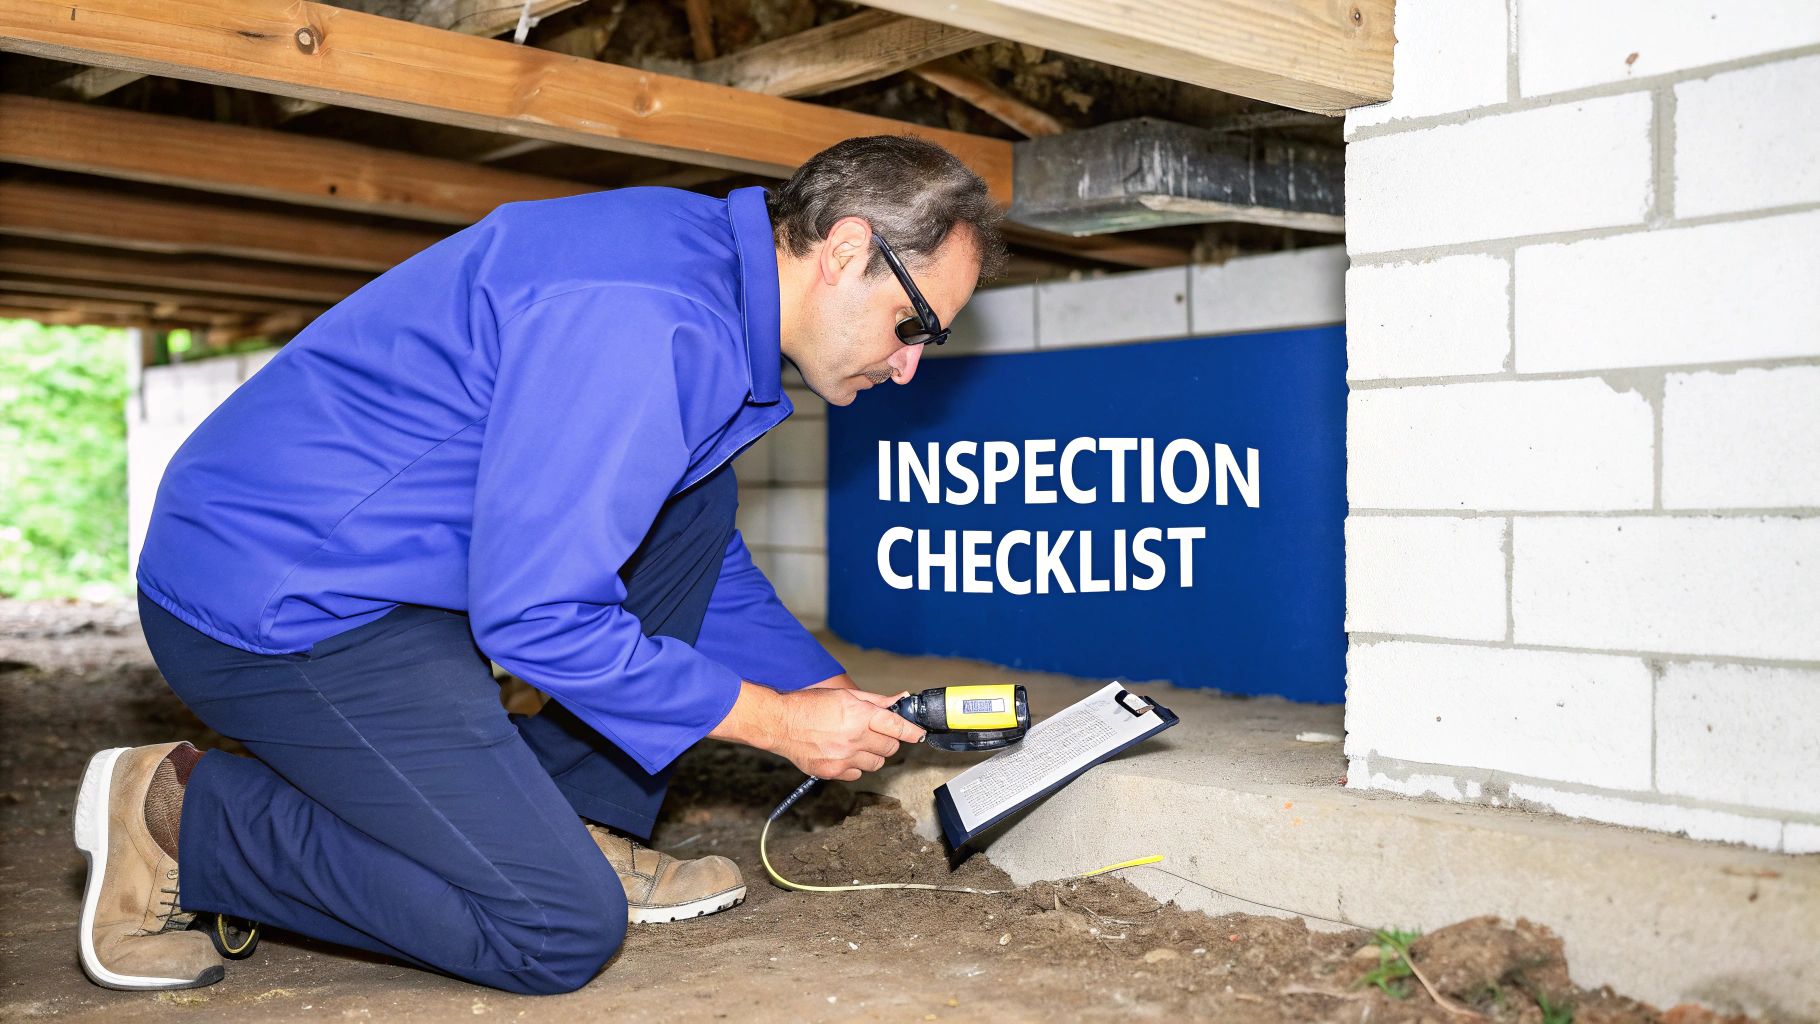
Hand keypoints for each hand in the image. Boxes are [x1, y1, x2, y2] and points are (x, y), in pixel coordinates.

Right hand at [712, 682, 924, 780]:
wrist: (779, 724)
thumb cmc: (808, 705)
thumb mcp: (844, 695)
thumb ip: (875, 700)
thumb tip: (898, 698)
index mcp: (859, 715)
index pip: (897, 727)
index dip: (912, 731)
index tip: (918, 734)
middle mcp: (854, 738)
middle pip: (890, 747)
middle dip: (888, 739)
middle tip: (877, 732)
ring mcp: (844, 758)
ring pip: (877, 763)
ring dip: (873, 753)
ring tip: (858, 742)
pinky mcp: (833, 772)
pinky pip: (858, 773)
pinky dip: (856, 765)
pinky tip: (844, 753)